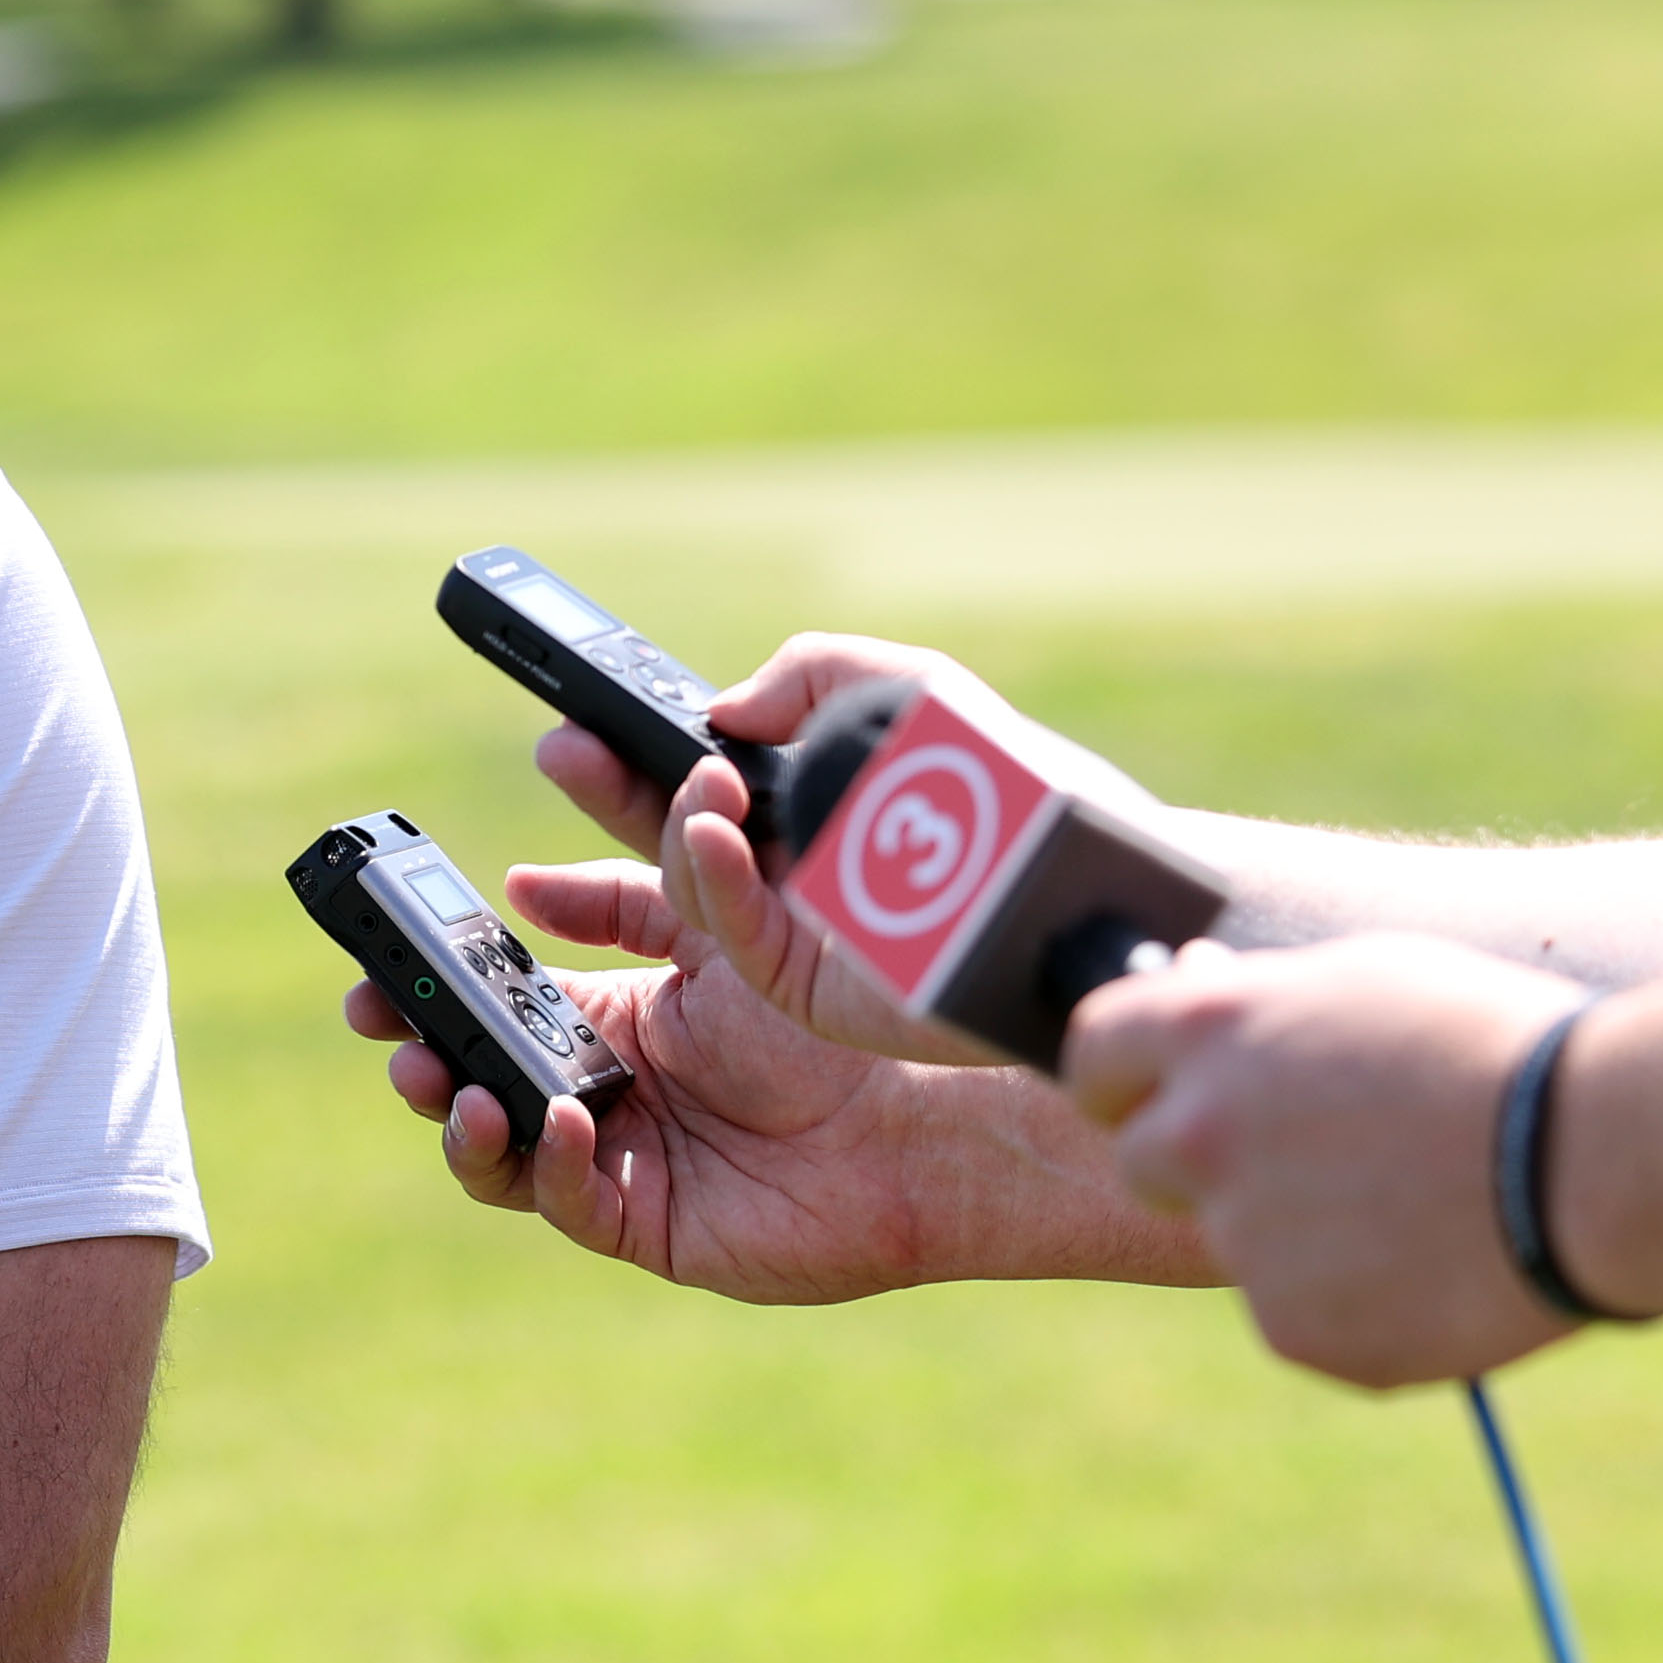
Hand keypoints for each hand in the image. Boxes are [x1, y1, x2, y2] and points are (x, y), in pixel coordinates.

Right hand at [343, 860, 1209, 1299]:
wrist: (936, 1112)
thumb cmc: (860, 999)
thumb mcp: (749, 892)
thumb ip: (678, 823)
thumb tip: (583, 754)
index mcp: (627, 1008)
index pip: (513, 979)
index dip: (451, 957)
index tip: (397, 932)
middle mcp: (613, 1084)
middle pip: (478, 1062)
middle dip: (415, 1033)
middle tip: (373, 1005)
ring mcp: (624, 1154)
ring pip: (499, 1140)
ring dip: (453, 1105)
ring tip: (435, 1073)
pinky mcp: (649, 1221)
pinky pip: (566, 1200)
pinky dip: (545, 1162)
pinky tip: (559, 1120)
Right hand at [593, 632, 1054, 1068]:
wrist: (1096, 895)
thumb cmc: (1022, 795)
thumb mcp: (914, 692)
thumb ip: (815, 673)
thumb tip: (725, 711)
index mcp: (804, 811)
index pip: (690, 785)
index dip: (627, 763)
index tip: (577, 729)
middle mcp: (783, 876)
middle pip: (661, 833)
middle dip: (605, 791)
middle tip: (567, 748)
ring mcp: (790, 935)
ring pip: (688, 882)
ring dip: (678, 818)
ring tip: (706, 779)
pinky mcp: (806, 989)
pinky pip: (736, 934)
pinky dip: (711, 876)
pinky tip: (712, 822)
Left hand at [1065, 936, 1579, 1387]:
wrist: (1592, 1160)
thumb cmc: (1494, 1046)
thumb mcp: (1362, 982)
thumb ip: (1258, 1006)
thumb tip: (1195, 992)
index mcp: (1206, 1032)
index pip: (1092, 1052)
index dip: (1120, 1075)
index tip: (1142, 1092)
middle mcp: (1197, 1132)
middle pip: (1144, 1161)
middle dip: (1199, 1164)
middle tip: (1302, 1162)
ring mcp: (1240, 1235)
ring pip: (1239, 1240)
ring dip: (1299, 1232)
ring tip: (1414, 1204)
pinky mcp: (1292, 1324)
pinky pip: (1300, 1312)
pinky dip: (1353, 1300)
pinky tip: (1432, 1266)